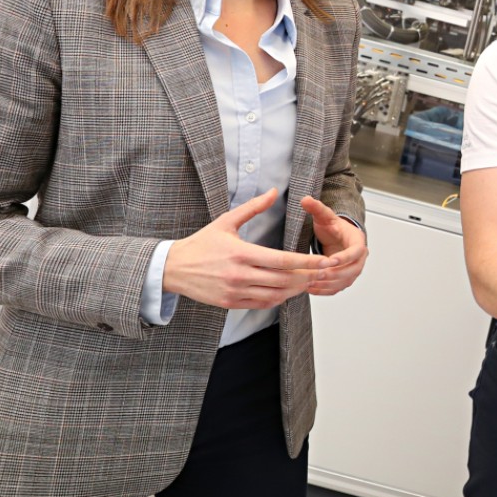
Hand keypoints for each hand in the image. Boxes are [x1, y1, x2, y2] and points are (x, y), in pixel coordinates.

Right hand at [164, 188, 338, 308]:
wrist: (173, 267)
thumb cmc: (201, 243)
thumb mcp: (226, 221)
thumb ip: (253, 207)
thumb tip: (273, 191)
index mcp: (241, 253)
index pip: (282, 260)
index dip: (306, 262)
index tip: (324, 261)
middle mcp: (240, 275)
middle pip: (283, 280)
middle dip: (307, 277)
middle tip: (323, 272)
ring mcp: (235, 291)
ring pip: (275, 295)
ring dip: (295, 290)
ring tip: (309, 281)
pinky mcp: (230, 303)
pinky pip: (261, 304)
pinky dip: (278, 299)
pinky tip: (287, 291)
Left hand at [301, 196, 367, 295]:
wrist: (337, 238)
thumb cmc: (333, 228)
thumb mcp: (325, 217)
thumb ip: (317, 208)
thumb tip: (305, 199)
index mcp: (358, 242)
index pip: (356, 252)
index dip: (344, 257)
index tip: (330, 260)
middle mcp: (359, 258)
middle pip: (352, 270)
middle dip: (334, 274)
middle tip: (318, 274)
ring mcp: (353, 270)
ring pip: (345, 281)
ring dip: (329, 284)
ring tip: (311, 283)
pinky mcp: (345, 279)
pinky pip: (337, 288)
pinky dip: (325, 290)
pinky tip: (311, 289)